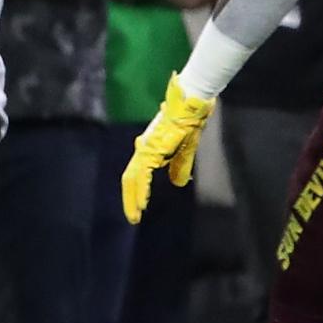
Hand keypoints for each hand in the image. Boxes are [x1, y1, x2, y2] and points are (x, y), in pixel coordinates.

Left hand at [120, 74, 214, 219]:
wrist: (193, 104)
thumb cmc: (189, 122)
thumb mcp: (186, 150)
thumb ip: (180, 166)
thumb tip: (177, 183)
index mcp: (151, 149)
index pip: (137, 175)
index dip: (136, 192)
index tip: (139, 210)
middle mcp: (144, 148)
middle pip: (130, 178)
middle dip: (130, 200)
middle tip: (133, 219)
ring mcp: (146, 147)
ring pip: (132, 177)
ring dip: (133, 198)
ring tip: (135, 215)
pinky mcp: (152, 147)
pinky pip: (142, 172)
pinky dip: (141, 189)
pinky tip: (142, 202)